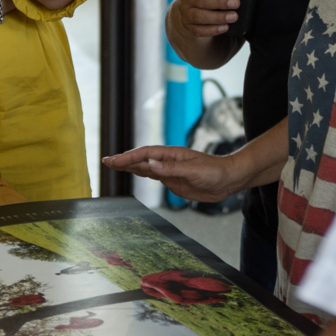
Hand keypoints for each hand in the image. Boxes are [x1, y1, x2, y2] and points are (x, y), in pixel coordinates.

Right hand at [103, 146, 244, 201]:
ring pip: (145, 168)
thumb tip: (150, 165)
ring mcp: (170, 171)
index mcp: (172, 155)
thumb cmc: (214, 171)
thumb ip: (171, 169)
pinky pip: (153, 177)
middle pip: (142, 160)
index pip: (145, 154)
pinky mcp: (174, 181)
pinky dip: (141, 174)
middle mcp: (168, 161)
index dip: (129, 157)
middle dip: (124, 160)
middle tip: (106, 161)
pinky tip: (133, 172)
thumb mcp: (193, 170)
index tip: (114, 161)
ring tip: (114, 165)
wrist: (229, 179)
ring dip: (130, 167)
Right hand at [175, 0, 240, 36]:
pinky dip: (213, 30)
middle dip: (219, 2)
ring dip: (218, 17)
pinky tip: (225, 27)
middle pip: (200, 0)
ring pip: (198, 16)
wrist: (194, 10)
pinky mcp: (188, 27)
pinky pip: (198, 30)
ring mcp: (185, 13)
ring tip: (233, 17)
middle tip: (235, 3)